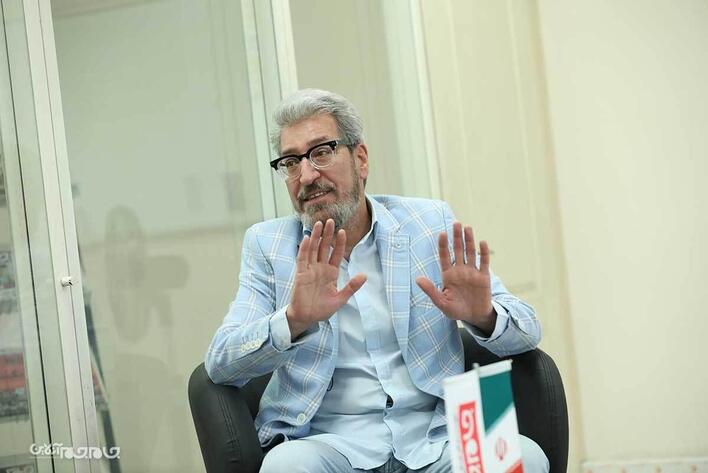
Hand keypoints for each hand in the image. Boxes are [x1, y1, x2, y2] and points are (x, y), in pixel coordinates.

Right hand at [287, 219, 366, 337]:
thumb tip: (364, 275)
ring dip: (316, 237)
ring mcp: (310, 270)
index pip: (336, 254)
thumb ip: (352, 287)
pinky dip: (305, 248)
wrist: (307, 318)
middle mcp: (320, 268)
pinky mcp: (300, 274)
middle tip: (330, 220)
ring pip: (313, 249)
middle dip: (328, 234)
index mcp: (331, 273)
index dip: (339, 243)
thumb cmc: (322, 309)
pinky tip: (308, 238)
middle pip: (324, 248)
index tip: (343, 231)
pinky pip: (302, 259)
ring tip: (319, 224)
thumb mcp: (341, 299)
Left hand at [415, 222, 495, 332]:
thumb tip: (418, 279)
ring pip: (470, 253)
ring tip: (467, 227)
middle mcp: (460, 270)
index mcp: (448, 275)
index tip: (442, 233)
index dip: (443, 245)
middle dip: (456, 237)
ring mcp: (472, 272)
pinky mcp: (484, 277)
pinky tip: (482, 243)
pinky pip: (484, 263)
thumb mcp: (441, 302)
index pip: (444, 256)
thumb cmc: (456, 310)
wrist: (474, 317)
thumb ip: (431, 290)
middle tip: (456, 223)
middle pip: (457, 250)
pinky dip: (483, 253)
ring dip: (469, 240)